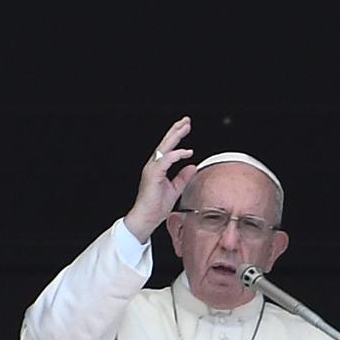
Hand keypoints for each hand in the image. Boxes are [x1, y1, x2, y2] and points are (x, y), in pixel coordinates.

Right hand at [123, 117, 196, 241]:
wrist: (146, 218)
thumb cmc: (156, 207)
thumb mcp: (175, 189)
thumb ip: (183, 177)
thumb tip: (192, 166)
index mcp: (158, 168)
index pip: (168, 148)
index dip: (177, 136)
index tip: (186, 128)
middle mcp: (153, 165)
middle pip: (166, 143)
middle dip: (176, 130)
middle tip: (186, 120)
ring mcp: (152, 168)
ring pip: (164, 147)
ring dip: (175, 136)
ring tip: (185, 127)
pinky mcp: (153, 174)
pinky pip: (166, 160)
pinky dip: (177, 154)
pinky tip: (186, 152)